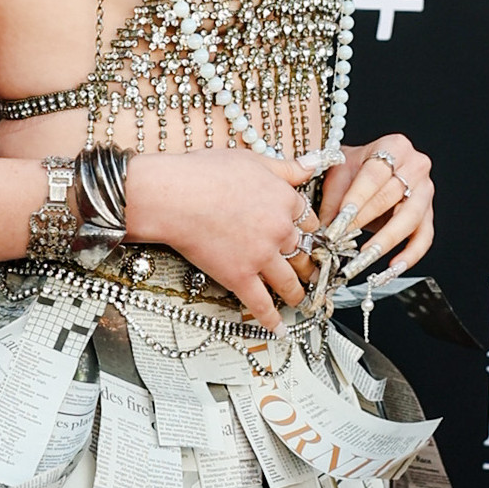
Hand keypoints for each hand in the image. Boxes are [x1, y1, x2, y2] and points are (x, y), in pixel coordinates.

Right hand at [124, 151, 321, 332]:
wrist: (176, 195)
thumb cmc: (206, 173)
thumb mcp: (251, 159)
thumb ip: (285, 167)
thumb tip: (312, 164)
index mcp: (284, 200)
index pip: (306, 218)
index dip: (306, 228)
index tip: (306, 235)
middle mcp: (279, 230)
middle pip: (302, 251)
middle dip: (307, 263)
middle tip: (310, 271)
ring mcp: (261, 256)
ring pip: (289, 281)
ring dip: (297, 293)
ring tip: (301, 300)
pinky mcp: (240, 277)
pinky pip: (261, 303)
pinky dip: (271, 319)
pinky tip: (278, 328)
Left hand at [314, 133, 433, 279]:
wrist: (369, 167)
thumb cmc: (355, 167)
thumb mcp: (339, 172)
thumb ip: (332, 198)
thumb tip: (323, 230)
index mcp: (394, 146)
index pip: (374, 175)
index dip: (357, 198)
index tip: (341, 218)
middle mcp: (416, 165)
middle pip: (391, 196)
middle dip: (364, 220)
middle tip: (343, 240)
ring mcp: (426, 190)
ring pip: (410, 219)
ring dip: (386, 241)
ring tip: (365, 258)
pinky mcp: (429, 214)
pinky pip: (424, 237)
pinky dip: (410, 254)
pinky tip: (393, 267)